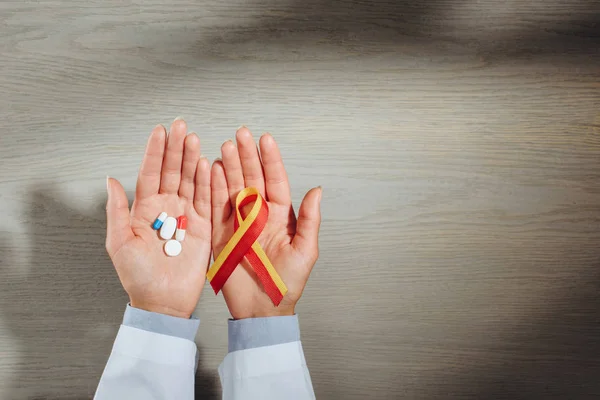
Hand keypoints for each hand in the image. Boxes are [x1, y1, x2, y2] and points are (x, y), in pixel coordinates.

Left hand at [105, 119, 211, 317]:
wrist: (162, 302)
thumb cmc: (138, 276)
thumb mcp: (119, 243)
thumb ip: (116, 211)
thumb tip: (110, 181)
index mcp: (145, 209)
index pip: (150, 173)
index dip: (155, 152)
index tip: (160, 131)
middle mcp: (167, 208)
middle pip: (172, 172)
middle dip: (176, 148)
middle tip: (181, 126)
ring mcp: (186, 216)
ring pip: (190, 181)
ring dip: (192, 160)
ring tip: (194, 139)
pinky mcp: (203, 227)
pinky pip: (207, 200)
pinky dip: (208, 182)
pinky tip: (208, 165)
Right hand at [211, 127, 321, 318]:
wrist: (262, 309)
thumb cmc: (287, 284)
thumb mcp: (305, 251)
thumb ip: (309, 220)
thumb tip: (317, 190)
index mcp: (280, 216)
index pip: (275, 180)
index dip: (270, 159)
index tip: (265, 139)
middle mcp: (259, 215)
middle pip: (252, 178)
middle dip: (246, 155)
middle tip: (240, 134)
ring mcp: (239, 222)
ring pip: (233, 187)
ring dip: (229, 166)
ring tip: (225, 146)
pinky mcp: (222, 233)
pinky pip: (216, 206)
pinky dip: (213, 188)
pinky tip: (212, 170)